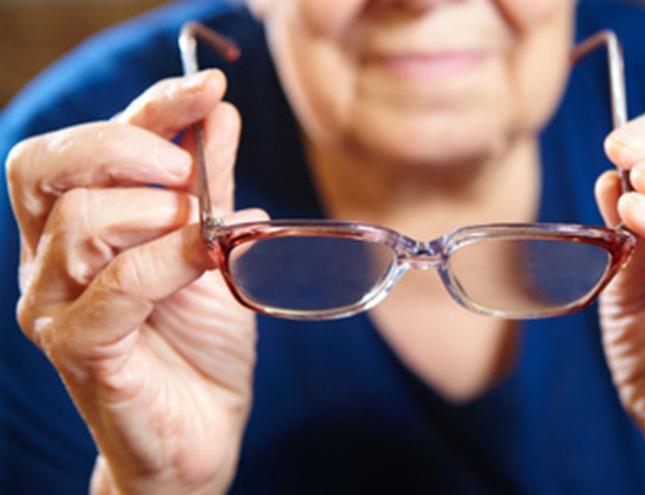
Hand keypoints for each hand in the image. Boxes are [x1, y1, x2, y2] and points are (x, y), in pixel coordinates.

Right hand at [6, 70, 265, 494]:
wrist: (203, 432)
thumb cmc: (203, 342)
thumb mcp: (216, 250)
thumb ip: (210, 187)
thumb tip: (219, 115)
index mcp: (77, 226)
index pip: (86, 146)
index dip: (149, 107)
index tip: (209, 87)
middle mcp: (50, 259)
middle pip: (50, 166)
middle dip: (130, 147)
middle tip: (191, 172)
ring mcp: (55, 305)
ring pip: (78, 221)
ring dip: (154, 210)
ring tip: (203, 230)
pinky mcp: (78, 349)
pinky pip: (111, 287)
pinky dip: (164, 259)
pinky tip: (204, 253)